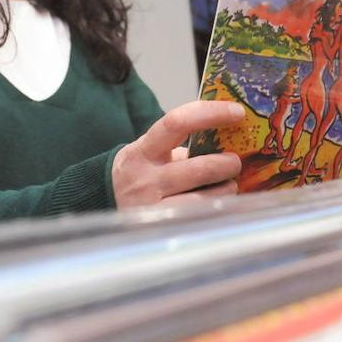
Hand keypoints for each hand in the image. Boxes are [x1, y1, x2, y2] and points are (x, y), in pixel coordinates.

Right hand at [112, 101, 244, 206]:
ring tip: (229, 185)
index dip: (209, 114)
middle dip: (226, 164)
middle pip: (198, 168)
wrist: (105, 202)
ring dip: (225, 190)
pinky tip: (219, 204)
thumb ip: (183, 147)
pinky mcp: (161, 229)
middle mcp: (145, 179)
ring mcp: (152, 208)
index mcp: (143, 151)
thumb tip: (230, 141)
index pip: (176, 123)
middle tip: (235, 162)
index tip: (236, 112)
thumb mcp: (151, 152)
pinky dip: (216, 208)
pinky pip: (199, 219)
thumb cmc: (140, 172)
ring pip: (203, 199)